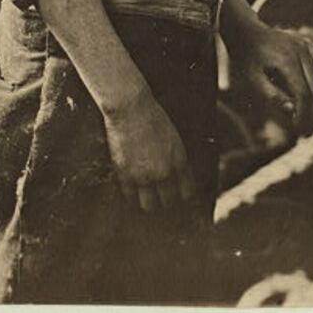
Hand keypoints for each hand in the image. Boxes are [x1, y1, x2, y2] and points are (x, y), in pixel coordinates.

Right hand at [101, 91, 195, 212]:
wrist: (130, 107)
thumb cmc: (152, 116)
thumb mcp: (173, 137)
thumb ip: (176, 159)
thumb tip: (177, 175)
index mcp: (179, 161)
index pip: (188, 192)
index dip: (184, 197)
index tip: (179, 198)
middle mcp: (164, 172)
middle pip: (168, 202)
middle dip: (166, 202)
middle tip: (160, 199)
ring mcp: (144, 176)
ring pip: (148, 205)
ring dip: (148, 203)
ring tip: (145, 198)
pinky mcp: (125, 175)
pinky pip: (129, 196)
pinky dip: (130, 195)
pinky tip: (131, 191)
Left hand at [226, 22, 312, 133]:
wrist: (246, 32)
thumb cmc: (247, 57)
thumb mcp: (252, 79)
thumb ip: (272, 95)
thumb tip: (292, 110)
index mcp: (287, 60)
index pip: (303, 93)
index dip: (303, 113)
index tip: (298, 128)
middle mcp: (301, 51)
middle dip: (311, 110)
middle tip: (303, 128)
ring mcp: (306, 46)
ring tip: (311, 115)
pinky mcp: (308, 46)